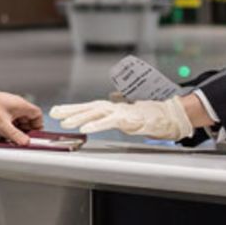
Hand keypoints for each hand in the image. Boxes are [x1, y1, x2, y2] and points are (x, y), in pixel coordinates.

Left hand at [0, 89, 43, 145]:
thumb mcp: (4, 126)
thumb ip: (16, 136)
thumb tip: (25, 142)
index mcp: (21, 105)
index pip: (37, 114)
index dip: (38, 125)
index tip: (34, 134)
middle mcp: (17, 105)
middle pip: (28, 118)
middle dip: (26, 130)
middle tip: (22, 138)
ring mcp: (10, 107)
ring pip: (19, 120)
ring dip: (17, 129)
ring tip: (12, 136)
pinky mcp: (2, 110)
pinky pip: (11, 119)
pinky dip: (10, 127)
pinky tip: (5, 132)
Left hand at [50, 96, 193, 140]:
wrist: (171, 115)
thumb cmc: (152, 114)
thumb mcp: (130, 112)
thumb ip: (119, 108)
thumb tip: (112, 97)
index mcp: (113, 107)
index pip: (89, 106)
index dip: (73, 108)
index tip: (58, 111)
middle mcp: (114, 107)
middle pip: (88, 107)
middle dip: (70, 111)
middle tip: (54, 113)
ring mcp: (120, 112)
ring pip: (95, 113)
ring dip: (78, 117)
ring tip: (64, 121)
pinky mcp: (127, 119)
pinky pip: (108, 122)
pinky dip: (95, 124)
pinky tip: (85, 127)